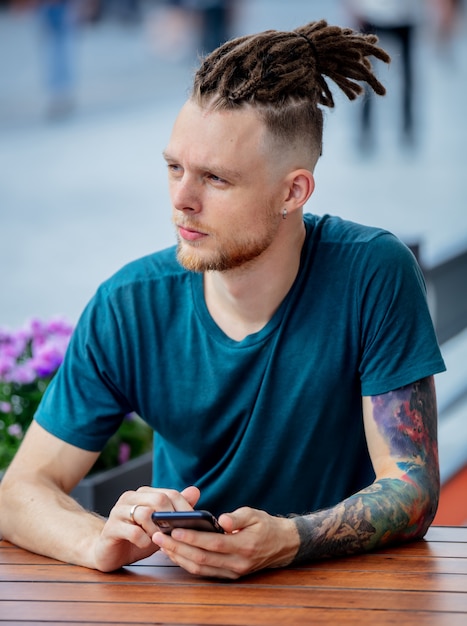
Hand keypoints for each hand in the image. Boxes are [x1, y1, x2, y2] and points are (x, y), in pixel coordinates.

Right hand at [93, 485, 199, 571]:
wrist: (108, 552)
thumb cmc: (137, 538)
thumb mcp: (160, 525)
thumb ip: (176, 509)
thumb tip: (195, 490)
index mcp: (144, 494)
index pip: (170, 493)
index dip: (184, 508)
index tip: (194, 523)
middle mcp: (130, 498)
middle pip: (159, 499)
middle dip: (172, 518)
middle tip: (175, 533)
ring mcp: (118, 511)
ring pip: (145, 513)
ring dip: (157, 530)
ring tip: (159, 540)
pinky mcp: (110, 528)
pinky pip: (132, 531)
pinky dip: (143, 540)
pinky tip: (144, 545)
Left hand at [152, 507, 299, 578]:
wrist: (282, 545)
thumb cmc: (265, 526)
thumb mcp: (255, 515)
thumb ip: (237, 517)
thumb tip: (221, 520)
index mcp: (244, 546)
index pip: (213, 544)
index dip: (192, 538)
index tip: (174, 530)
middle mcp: (237, 563)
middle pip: (202, 559)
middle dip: (177, 548)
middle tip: (159, 536)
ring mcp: (233, 572)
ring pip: (200, 569)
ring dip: (178, 557)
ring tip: (162, 544)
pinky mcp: (229, 576)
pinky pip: (204, 573)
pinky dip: (187, 564)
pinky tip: (175, 554)